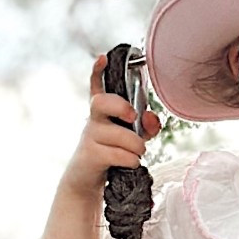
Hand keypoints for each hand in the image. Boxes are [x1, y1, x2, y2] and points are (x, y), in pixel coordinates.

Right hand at [59, 52, 161, 195]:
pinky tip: (130, 162)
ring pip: (119, 135)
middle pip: (101, 102)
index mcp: (103, 111)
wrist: (87, 180)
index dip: (98, 71)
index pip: (96, 86)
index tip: (103, 58)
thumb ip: (145, 125)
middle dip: (120, 107)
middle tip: (132, 116)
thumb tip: (151, 118)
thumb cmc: (112, 154)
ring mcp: (90, 137)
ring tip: (138, 152)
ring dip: (136, 145)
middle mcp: (94, 120)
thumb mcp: (132, 137)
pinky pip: (117, 154)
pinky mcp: (91, 155)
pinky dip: (131, 160)